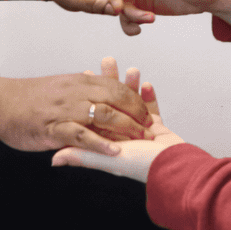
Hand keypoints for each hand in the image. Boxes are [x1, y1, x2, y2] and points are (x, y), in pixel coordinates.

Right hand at [0, 64, 152, 155]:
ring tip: (140, 141)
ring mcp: (65, 109)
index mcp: (78, 81)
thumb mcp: (59, 87)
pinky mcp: (54, 128)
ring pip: (103, 114)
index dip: (135, 100)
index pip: (115, 86)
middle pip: (116, 98)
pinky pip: (81, 135)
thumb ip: (80, 89)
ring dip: (125, 129)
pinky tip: (114, 151)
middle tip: (150, 129)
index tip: (148, 113)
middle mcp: (75, 92)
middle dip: (137, 114)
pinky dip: (100, 144)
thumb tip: (98, 88)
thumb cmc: (27, 98)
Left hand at [52, 59, 184, 182]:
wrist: (176, 169)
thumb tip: (55, 159)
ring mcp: (142, 131)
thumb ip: (81, 155)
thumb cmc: (142, 165)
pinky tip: (146, 84)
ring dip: (131, 85)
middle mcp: (123, 134)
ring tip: (130, 70)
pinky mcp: (159, 130)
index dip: (90, 93)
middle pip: (114, 102)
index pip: (96, 111)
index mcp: (109, 139)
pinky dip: (149, 95)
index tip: (86, 73)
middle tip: (108, 61)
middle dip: (112, 82)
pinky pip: (152, 108)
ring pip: (133, 103)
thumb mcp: (106, 159)